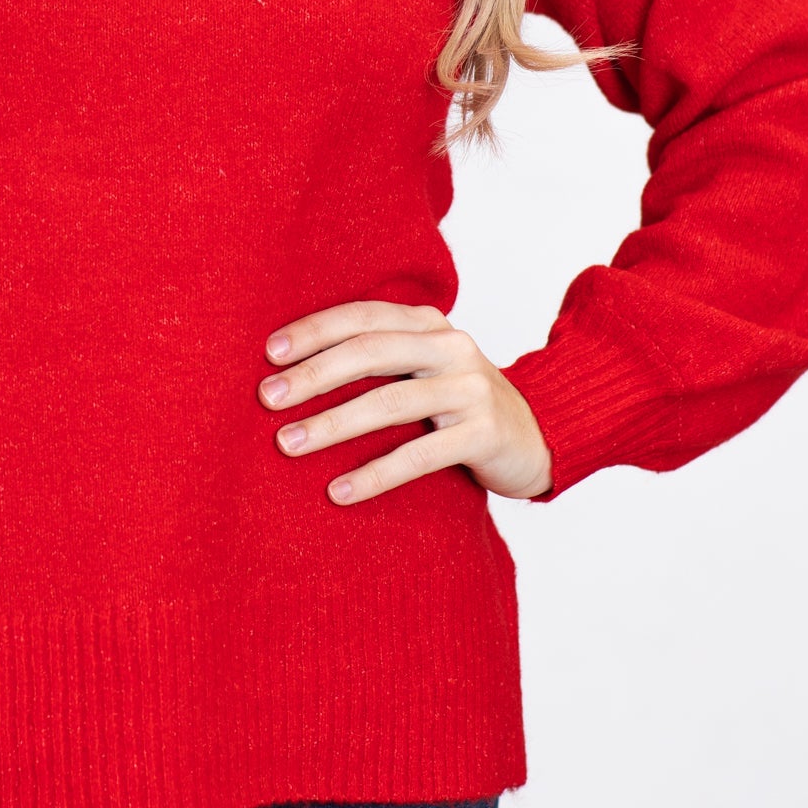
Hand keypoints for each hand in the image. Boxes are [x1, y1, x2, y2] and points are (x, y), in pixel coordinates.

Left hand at [258, 300, 551, 504]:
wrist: (539, 435)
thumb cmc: (459, 403)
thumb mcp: (423, 368)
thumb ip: (377, 358)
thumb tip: (289, 369)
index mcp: (428, 324)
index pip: (362, 316)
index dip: (314, 331)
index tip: (268, 354)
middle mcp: (451, 347)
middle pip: (370, 352)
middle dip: (313, 374)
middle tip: (267, 398)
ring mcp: (471, 389)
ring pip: (390, 402)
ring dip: (332, 424)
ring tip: (287, 443)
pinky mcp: (484, 433)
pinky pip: (420, 455)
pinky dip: (376, 473)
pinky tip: (339, 491)